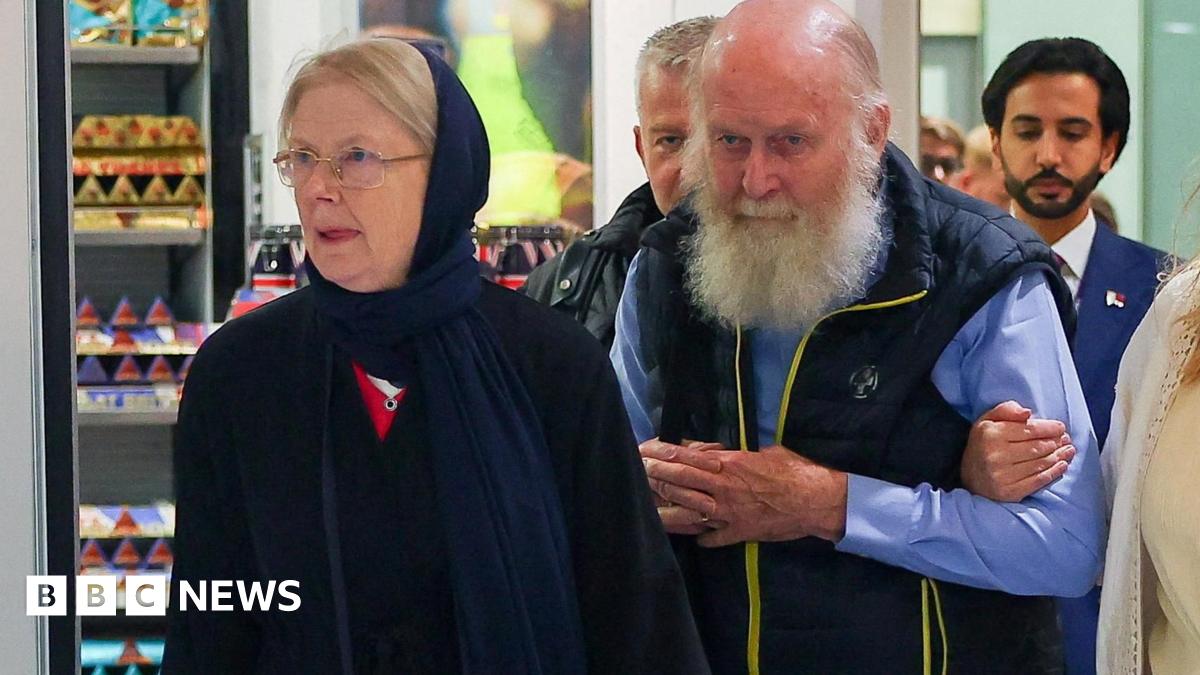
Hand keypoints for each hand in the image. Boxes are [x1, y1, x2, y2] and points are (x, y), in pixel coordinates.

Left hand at [641, 442, 846, 547]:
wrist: (817, 500)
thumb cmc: (794, 469)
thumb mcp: (762, 452)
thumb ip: (733, 454)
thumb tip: (712, 452)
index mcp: (728, 464)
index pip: (684, 456)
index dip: (660, 453)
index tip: (642, 450)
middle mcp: (722, 488)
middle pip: (678, 480)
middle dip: (653, 476)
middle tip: (634, 472)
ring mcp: (728, 513)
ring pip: (686, 512)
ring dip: (664, 509)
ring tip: (645, 507)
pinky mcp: (738, 532)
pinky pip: (711, 538)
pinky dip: (700, 537)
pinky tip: (692, 538)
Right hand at [961, 401, 1074, 501]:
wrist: (970, 478)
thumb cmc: (983, 445)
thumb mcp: (987, 421)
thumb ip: (1006, 410)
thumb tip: (1028, 413)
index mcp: (990, 434)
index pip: (1028, 429)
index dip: (1049, 428)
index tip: (1061, 427)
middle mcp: (995, 455)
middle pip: (1037, 447)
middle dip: (1055, 442)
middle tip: (1066, 440)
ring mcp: (1002, 475)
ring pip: (1040, 463)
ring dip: (1058, 456)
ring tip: (1068, 450)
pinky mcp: (1009, 492)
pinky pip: (1038, 480)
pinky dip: (1054, 472)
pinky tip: (1062, 465)